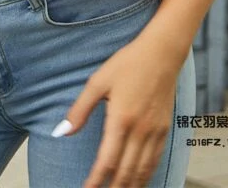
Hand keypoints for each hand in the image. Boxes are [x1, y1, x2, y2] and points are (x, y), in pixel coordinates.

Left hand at [54, 32, 185, 187]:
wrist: (162, 53)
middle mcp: (140, 131)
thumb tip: (62, 131)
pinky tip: (138, 180)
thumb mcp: (98, 82)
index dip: (95, 181)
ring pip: (142, 171)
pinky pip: (155, 161)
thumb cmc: (128, 63)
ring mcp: (155, 132)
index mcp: (120, 119)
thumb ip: (80, 109)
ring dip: (129, 186)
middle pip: (125, 172)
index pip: (106, 161)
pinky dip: (145, 176)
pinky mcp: (165, 130)